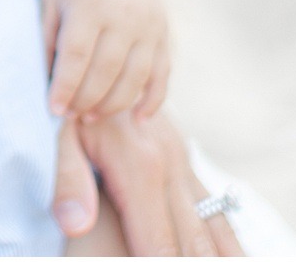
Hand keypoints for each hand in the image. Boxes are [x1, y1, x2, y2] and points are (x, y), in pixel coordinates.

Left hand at [42, 0, 170, 119]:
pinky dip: (153, 99)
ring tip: (90, 117)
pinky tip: (139, 118)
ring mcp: (149, 23)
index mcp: (90, 4)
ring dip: (113, 104)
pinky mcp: (163, 32)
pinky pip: (162, 73)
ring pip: (135, 77)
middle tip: (70, 116)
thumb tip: (50, 89)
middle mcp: (124, 13)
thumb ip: (50, 43)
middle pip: (106, 70)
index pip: (77, 55)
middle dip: (86, 100)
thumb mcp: (51, 1)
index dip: (65, 87)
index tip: (54, 110)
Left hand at [56, 111, 243, 255]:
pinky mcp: (186, 161)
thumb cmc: (72, 102)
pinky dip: (227, 238)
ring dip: (224, 255)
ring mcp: (184, 164)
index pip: (160, 243)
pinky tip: (238, 255)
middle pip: (195, 241)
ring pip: (215, 225)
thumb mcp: (58, 136)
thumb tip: (75, 225)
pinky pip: (216, 207)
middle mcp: (172, 167)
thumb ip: (68, 181)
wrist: (102, 53)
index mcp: (143, 168)